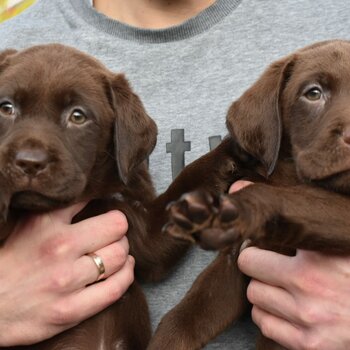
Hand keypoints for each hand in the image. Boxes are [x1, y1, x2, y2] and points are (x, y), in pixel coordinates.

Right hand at [0, 203, 133, 345]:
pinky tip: (124, 268)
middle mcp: (59, 249)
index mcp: (46, 224)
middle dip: (119, 228)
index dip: (106, 204)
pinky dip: (126, 275)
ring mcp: (66, 282)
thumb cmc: (11, 262)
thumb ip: (62, 209)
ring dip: (124, 251)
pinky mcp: (71, 310)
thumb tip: (93, 194)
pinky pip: (115, 289)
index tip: (109, 210)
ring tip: (119, 250)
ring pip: (119, 256)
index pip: (93, 200)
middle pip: (116, 228)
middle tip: (115, 233)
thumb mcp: (31, 224)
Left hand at [231, 180, 349, 349]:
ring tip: (280, 286)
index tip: (255, 242)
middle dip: (255, 263)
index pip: (258, 243)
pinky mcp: (309, 344)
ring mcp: (308, 317)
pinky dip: (268, 315)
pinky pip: (264, 324)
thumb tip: (239, 187)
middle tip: (267, 263)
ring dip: (262, 289)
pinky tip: (283, 308)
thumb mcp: (335, 241)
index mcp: (317, 255)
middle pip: (249, 267)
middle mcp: (310, 286)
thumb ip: (295, 217)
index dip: (253, 242)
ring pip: (253, 295)